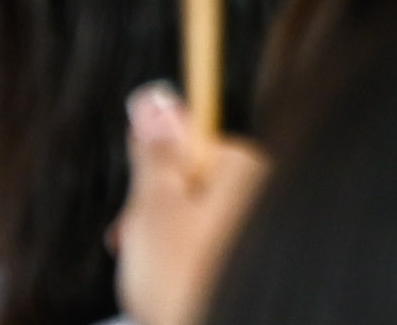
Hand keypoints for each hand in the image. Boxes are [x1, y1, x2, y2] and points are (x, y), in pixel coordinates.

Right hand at [111, 85, 266, 324]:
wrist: (225, 324)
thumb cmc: (188, 279)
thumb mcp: (156, 209)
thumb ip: (154, 154)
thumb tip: (152, 95)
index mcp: (244, 165)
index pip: (188, 147)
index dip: (149, 185)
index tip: (131, 221)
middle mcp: (265, 188)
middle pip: (194, 187)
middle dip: (157, 222)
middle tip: (138, 255)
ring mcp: (265, 224)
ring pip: (199, 226)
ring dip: (170, 251)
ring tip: (158, 285)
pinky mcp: (259, 259)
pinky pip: (214, 254)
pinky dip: (192, 270)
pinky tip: (180, 293)